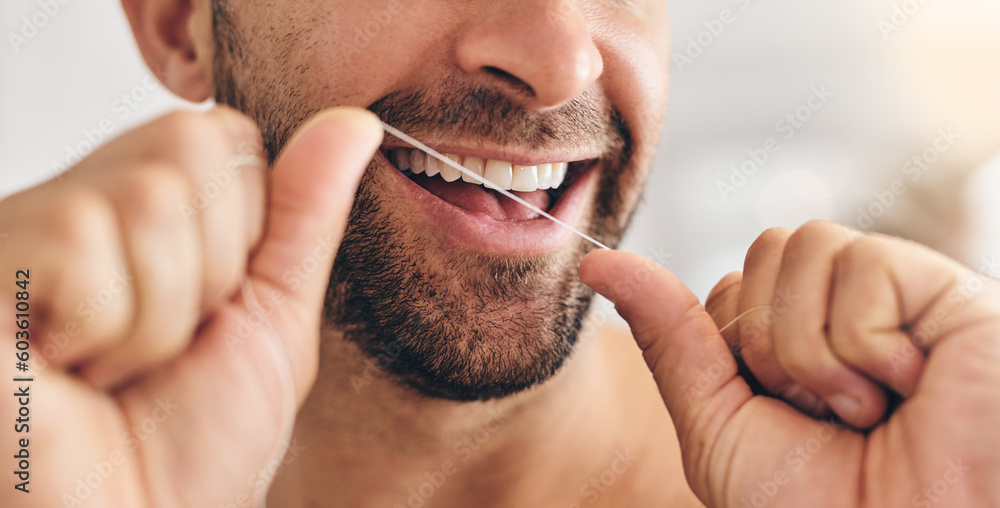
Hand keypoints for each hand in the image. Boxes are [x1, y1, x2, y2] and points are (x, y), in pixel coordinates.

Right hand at [0, 107, 381, 505]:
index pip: (224, 137)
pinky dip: (99, 329)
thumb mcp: (274, 321)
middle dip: (204, 275)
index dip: (241, 236)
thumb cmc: (194, 449)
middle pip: (189, 146)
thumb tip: (355, 123)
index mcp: (147, 212)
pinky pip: (80, 239)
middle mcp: (80, 205)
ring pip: (148, 198)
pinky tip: (55, 370)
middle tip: (154, 351)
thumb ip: (305, 217)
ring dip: (155, 318)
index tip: (205, 315)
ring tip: (104, 370)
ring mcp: (24, 230)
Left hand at [579, 221, 999, 506]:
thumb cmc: (822, 507)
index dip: (735, 352)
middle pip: (761, 251)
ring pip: (804, 246)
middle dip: (769, 347)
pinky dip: (867, 347)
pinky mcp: (948, 288)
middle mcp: (850, 303)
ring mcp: (900, 292)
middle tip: (825, 414)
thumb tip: (598, 264)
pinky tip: (910, 387)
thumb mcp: (719, 426)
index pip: (728, 286)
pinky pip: (863, 266)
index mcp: (802, 333)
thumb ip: (669, 338)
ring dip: (814, 353)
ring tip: (869, 408)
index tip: (782, 415)